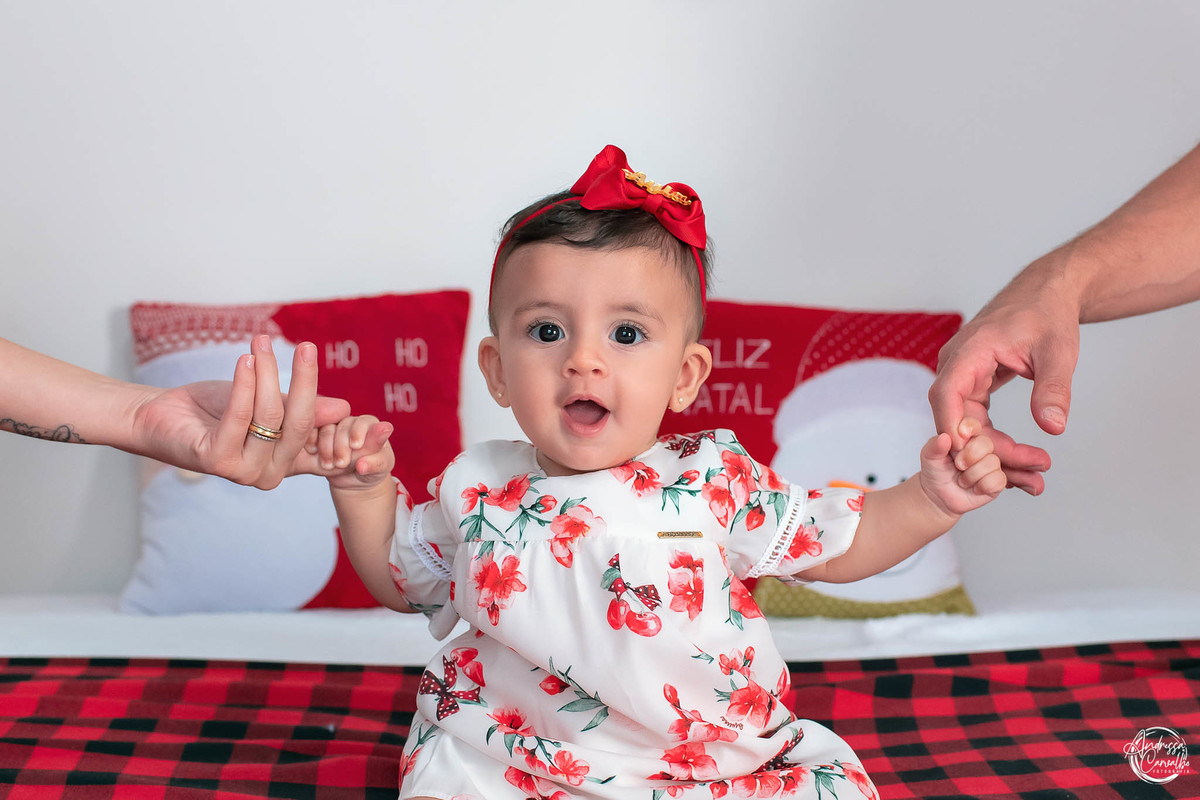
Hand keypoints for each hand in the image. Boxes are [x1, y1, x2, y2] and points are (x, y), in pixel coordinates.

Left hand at [129, 335, 349, 488]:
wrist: (159, 416)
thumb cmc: (212, 409)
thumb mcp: (264, 404)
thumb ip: (298, 407)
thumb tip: (342, 409)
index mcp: (284, 463)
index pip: (315, 429)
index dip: (322, 397)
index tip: (316, 354)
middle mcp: (269, 475)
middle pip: (298, 422)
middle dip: (303, 380)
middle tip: (306, 347)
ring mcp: (244, 472)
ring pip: (270, 416)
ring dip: (267, 374)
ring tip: (260, 343)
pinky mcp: (218, 462)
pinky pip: (241, 417)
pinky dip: (245, 385)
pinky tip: (245, 360)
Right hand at [296, 414, 395, 490]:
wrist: (354, 480)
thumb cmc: (372, 470)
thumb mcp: (379, 467)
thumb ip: (376, 461)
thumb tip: (365, 463)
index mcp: (370, 424)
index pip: (364, 422)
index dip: (359, 432)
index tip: (356, 446)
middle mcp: (351, 422)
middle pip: (343, 426)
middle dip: (341, 445)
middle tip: (342, 464)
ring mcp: (333, 428)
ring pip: (326, 429)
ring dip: (326, 448)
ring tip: (329, 466)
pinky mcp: (317, 435)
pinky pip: (310, 432)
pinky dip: (311, 442)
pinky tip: (313, 453)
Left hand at [918, 418, 1006, 517]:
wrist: (938, 497)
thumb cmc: (936, 473)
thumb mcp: (929, 458)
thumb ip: (934, 446)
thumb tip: (944, 437)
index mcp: (965, 438)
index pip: (973, 425)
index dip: (970, 427)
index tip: (961, 434)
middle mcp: (980, 450)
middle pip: (986, 443)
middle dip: (969, 456)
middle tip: (958, 465)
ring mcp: (990, 465)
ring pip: (992, 463)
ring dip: (971, 475)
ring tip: (962, 480)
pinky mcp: (997, 482)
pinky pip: (998, 479)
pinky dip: (982, 486)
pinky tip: (974, 488)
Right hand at [929, 278, 1075, 494]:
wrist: (1048, 295)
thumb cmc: (1049, 315)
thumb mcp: (1058, 352)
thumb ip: (1053, 390)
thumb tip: (1053, 428)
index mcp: (970, 350)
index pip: (946, 395)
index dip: (954, 430)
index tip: (974, 459)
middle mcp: (957, 363)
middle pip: (955, 416)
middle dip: (983, 449)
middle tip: (1022, 473)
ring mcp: (962, 372)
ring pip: (964, 420)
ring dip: (989, 447)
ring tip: (1026, 470)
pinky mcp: (973, 380)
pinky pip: (973, 415)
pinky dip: (991, 436)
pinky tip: (1014, 453)